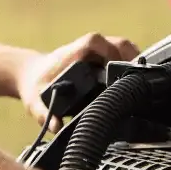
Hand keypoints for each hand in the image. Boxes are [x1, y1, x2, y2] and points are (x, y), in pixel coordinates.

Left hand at [14, 32, 139, 133]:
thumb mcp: (35, 101)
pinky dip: (130, 65)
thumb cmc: (36, 85)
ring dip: (133, 63)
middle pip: (118, 43)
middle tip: (136, 83)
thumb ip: (43, 113)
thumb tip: (56, 126)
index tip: (120, 71)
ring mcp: (97, 51)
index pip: (96, 42)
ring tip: (138, 84)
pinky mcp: (102, 56)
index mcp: (74, 53)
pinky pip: (122, 55)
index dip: (112, 53)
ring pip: (124, 47)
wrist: (32, 74)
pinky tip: (132, 82)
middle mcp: (88, 48)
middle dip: (131, 59)